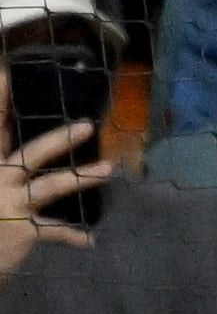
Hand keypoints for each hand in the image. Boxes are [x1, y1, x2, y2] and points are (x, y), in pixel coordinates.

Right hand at [0, 118, 108, 283]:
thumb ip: (6, 168)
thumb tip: (18, 161)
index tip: (4, 72)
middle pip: (30, 153)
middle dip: (59, 140)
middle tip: (87, 126)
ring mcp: (10, 204)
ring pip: (51, 186)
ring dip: (82, 177)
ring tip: (109, 168)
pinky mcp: (23, 230)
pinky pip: (55, 232)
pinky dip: (72, 237)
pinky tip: (90, 241)